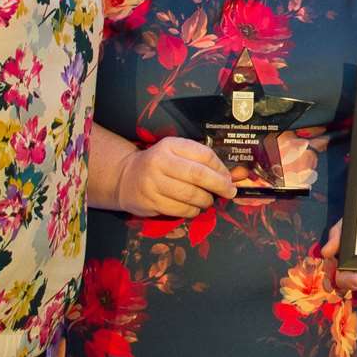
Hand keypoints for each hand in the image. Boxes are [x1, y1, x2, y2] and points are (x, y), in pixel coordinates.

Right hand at [117, 137, 234, 217]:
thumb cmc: (159, 164)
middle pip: (198, 175)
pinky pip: (180, 210)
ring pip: (190, 195)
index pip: (203, 155)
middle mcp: (160, 162)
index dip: (220, 168)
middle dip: (219, 185)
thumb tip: (230, 177)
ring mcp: (153, 183)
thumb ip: (200, 161)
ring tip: (208, 200)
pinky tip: (194, 208)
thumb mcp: (176, 154)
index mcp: (170, 145)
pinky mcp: (149, 202)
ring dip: (206, 200)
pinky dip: (192, 211)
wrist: (125, 177)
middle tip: (230, 192)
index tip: (229, 177)